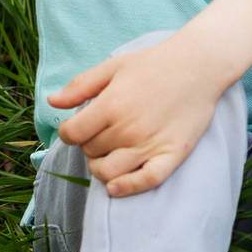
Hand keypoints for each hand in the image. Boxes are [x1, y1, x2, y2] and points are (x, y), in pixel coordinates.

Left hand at [47, 37, 227, 196]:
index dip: (68, 132)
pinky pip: (146, 180)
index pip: (73, 134)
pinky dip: (127, 187)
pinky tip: (115, 187)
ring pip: (109, 172)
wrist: (199, 65)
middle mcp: (128, 128)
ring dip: (100, 166)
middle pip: (90, 151)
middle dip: (88, 143)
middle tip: (100, 131)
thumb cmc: (154, 63)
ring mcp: (151, 144)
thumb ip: (80, 86)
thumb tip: (52, 102)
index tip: (76, 127)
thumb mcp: (113, 67)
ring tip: (106, 153)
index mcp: (111, 105)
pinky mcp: (172, 154)